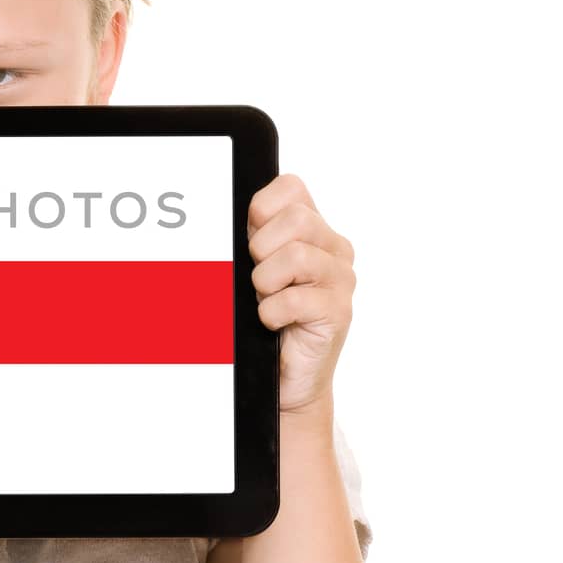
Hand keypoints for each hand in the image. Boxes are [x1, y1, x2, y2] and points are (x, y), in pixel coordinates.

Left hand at [246, 173, 355, 419]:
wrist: (286, 375)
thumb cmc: (266, 318)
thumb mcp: (254, 268)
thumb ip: (252, 237)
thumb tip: (222, 216)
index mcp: (314, 229)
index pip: (291, 187)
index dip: (262, 208)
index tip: (250, 237)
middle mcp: (334, 250)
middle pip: (296, 218)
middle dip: (262, 248)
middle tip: (258, 277)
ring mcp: (340, 280)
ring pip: (296, 255)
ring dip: (265, 281)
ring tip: (264, 299)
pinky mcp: (339, 312)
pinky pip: (295, 299)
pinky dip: (271, 312)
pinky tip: (271, 322)